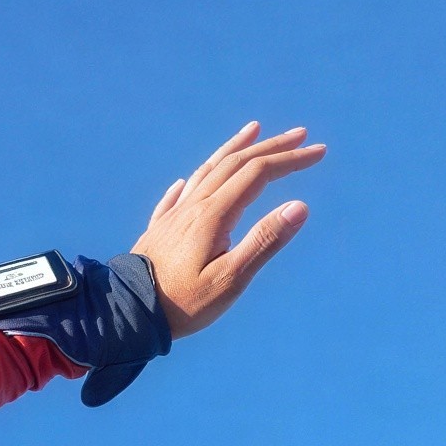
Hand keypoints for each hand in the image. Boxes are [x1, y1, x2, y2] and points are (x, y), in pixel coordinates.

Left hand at [127, 121, 321, 337]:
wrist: (126, 313)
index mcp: (214, 215)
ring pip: (207, 171)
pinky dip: (194, 179)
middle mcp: (193, 206)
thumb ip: (264, 241)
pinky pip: (178, 194)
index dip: (289, 160)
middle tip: (300, 135)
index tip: (319, 152)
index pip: (257, 173)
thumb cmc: (183, 302)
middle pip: (235, 164)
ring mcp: (173, 216)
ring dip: (234, 149)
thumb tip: (298, 205)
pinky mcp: (159, 229)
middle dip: (270, 147)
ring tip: (253, 132)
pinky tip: (188, 181)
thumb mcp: (231, 278)